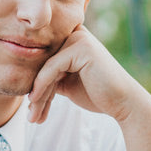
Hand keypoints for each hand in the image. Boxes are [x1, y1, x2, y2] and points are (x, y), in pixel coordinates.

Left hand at [27, 26, 142, 123]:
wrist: (123, 104)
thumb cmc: (97, 95)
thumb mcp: (67, 84)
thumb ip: (50, 77)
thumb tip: (26, 81)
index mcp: (72, 39)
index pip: (45, 60)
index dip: (35, 84)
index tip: (30, 108)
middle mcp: (76, 34)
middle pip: (44, 64)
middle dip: (36, 92)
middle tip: (31, 116)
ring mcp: (79, 38)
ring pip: (45, 68)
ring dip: (38, 94)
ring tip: (33, 116)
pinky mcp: (81, 47)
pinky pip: (52, 68)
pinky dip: (41, 86)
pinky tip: (35, 101)